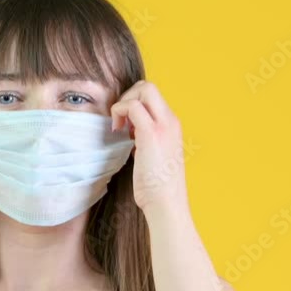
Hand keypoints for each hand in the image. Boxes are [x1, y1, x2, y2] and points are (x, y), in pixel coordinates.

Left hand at [110, 80, 188, 213]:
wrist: (167, 204)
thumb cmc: (158, 186)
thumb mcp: (155, 155)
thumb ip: (146, 139)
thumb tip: (131, 131)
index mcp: (172, 125)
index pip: (153, 96)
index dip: (135, 103)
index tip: (126, 125)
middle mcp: (171, 121)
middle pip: (148, 86)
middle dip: (128, 97)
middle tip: (121, 121)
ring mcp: (163, 126)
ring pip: (143, 90)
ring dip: (124, 104)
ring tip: (120, 128)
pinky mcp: (152, 134)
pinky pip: (133, 107)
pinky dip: (120, 112)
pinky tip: (118, 132)